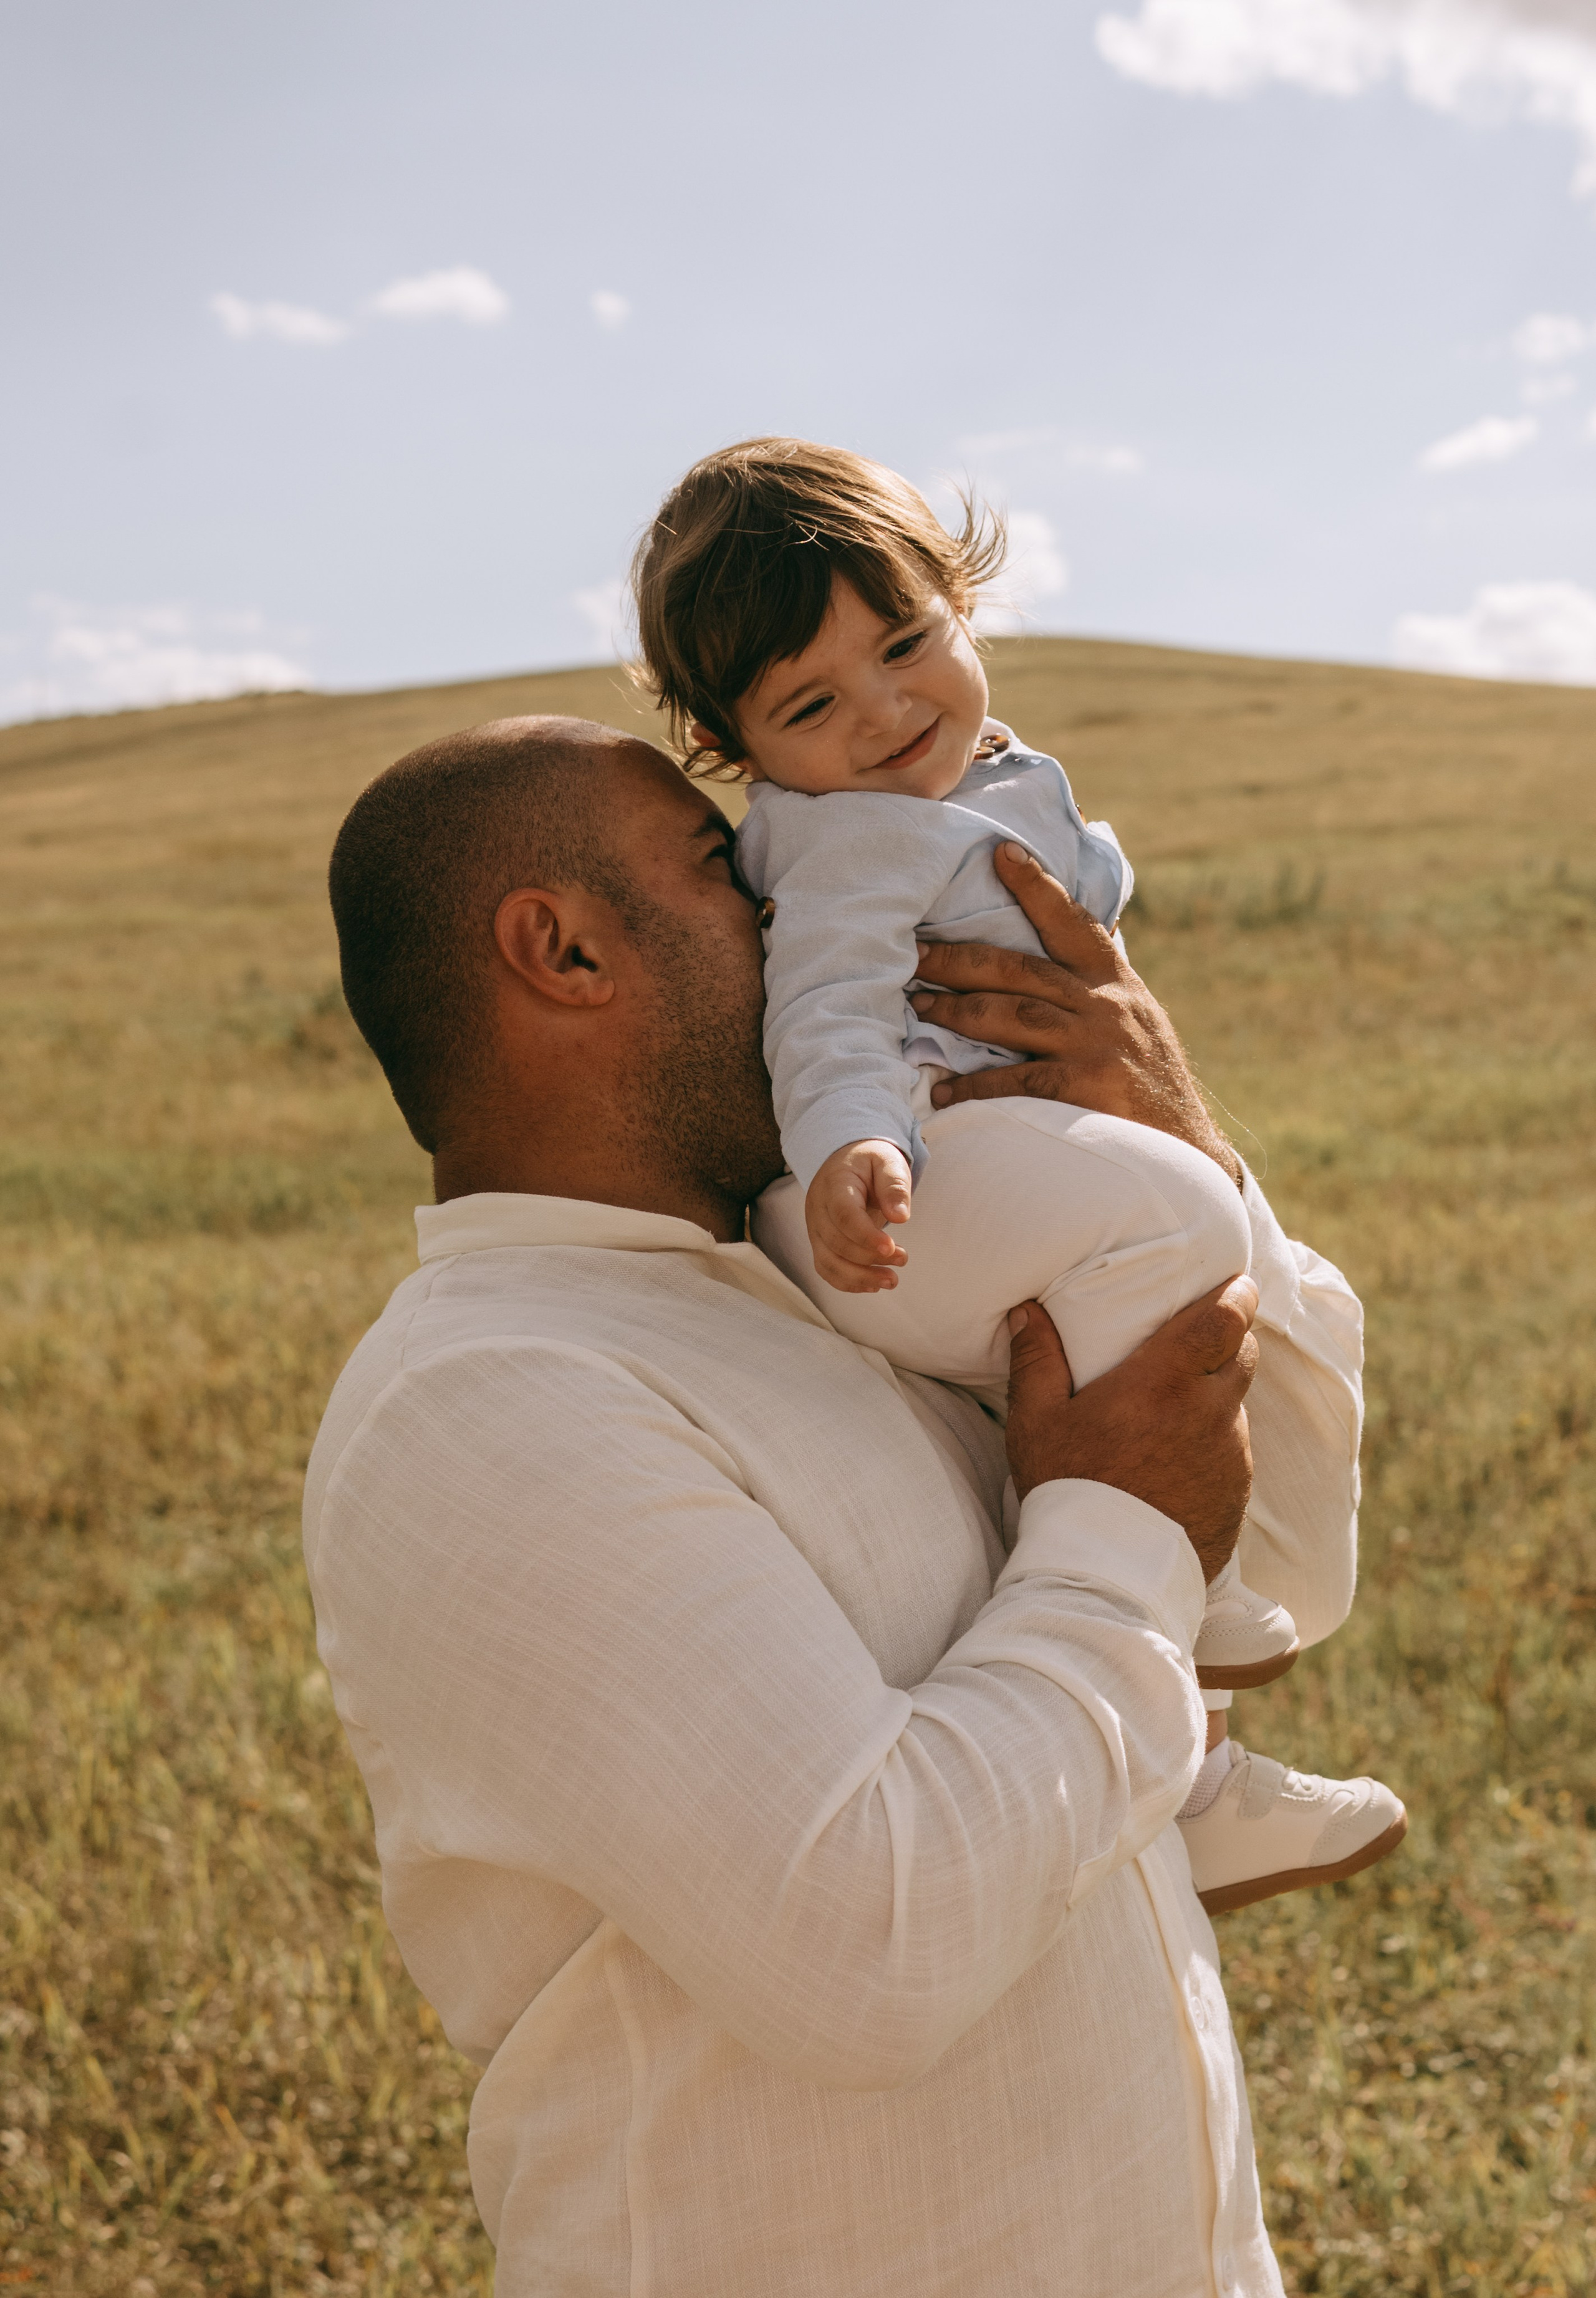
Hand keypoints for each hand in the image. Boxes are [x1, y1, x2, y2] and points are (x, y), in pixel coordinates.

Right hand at [804, 1139, 913, 1293]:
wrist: (847, 1161)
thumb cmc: (870, 1162)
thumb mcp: (887, 1162)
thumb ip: (894, 1185)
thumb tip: (900, 1216)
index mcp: (834, 1184)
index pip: (843, 1214)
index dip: (865, 1236)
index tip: (890, 1248)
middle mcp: (818, 1208)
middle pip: (836, 1242)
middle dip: (870, 1258)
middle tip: (903, 1258)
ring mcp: (816, 1228)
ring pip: (828, 1262)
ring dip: (860, 1277)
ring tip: (892, 1280)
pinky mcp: (820, 1242)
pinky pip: (826, 1269)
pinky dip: (848, 1282)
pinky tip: (874, 1285)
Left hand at [911, 844, 1242, 1184]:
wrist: (1188, 1154)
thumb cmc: (1151, 1084)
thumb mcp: (1137, 1020)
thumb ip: (1102, 982)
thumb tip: (1088, 933)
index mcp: (1115, 982)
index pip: (1073, 923)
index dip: (1037, 887)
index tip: (1001, 852)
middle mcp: (1106, 1005)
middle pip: (1020, 969)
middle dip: (960, 958)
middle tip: (913, 952)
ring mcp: (1096, 1045)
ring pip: (1012, 1015)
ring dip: (956, 1011)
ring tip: (914, 1008)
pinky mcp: (1087, 1088)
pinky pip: (1017, 1080)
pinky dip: (976, 1085)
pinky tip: (943, 1089)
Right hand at [1004, 1277, 1259, 1580]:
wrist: (1110, 1577)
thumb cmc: (1069, 1491)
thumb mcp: (1037, 1422)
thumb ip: (1036, 1359)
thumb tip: (1026, 1310)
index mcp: (1165, 1381)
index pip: (1225, 1318)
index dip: (1237, 1294)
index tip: (1235, 1283)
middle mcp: (1209, 1411)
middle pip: (1243, 1352)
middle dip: (1230, 1337)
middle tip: (1201, 1335)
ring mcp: (1230, 1455)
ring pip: (1236, 1404)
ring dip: (1215, 1394)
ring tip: (1175, 1407)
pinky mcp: (1237, 1493)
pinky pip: (1233, 1451)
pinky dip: (1213, 1441)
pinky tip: (1177, 1458)